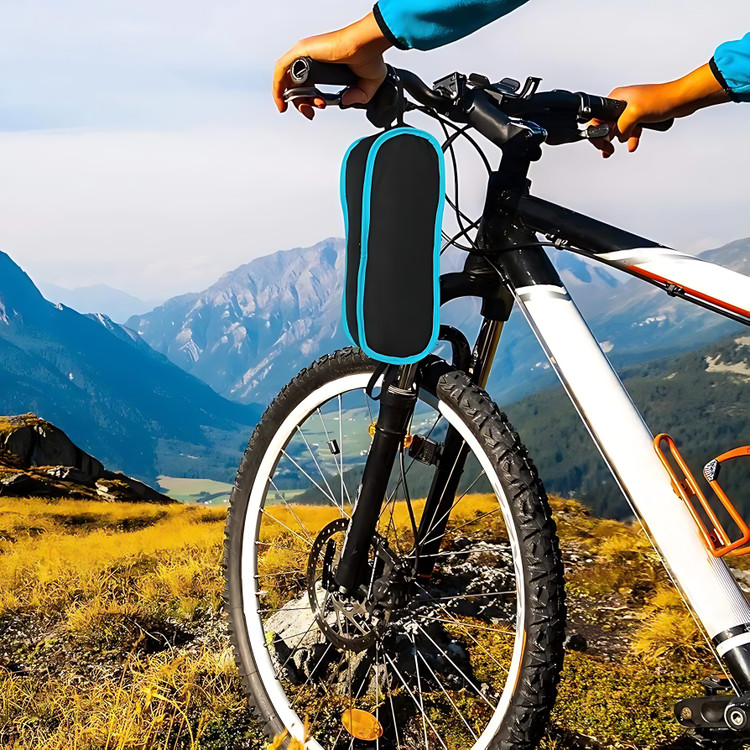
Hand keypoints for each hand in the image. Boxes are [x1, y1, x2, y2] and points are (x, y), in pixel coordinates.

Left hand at [272, 12, 391, 119]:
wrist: (368, 45)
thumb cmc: (369, 56)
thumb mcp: (366, 86)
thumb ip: (356, 98)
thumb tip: (343, 102)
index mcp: (325, 64)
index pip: (308, 85)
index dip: (310, 101)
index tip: (318, 108)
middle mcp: (313, 58)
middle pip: (296, 84)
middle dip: (301, 104)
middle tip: (310, 112)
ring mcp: (306, 54)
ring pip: (287, 78)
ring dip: (292, 98)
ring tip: (302, 108)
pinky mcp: (302, 51)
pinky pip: (281, 69)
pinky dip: (278, 85)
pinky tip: (281, 99)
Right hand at [592, 63, 729, 157]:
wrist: (682, 99)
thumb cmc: (662, 99)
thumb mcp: (634, 114)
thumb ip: (619, 127)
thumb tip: (615, 137)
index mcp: (617, 97)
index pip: (598, 117)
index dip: (596, 132)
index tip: (602, 143)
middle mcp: (623, 102)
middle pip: (606, 123)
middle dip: (605, 138)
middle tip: (607, 149)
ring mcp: (632, 108)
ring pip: (619, 128)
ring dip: (618, 139)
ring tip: (613, 149)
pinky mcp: (642, 114)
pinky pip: (631, 129)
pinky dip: (630, 137)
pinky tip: (632, 144)